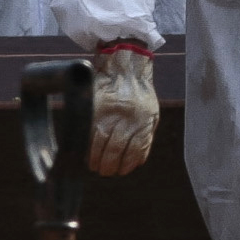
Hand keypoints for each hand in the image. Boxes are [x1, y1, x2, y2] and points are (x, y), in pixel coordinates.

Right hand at [89, 46, 159, 176]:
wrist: (126, 68)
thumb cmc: (141, 94)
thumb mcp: (152, 114)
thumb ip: (145, 137)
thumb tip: (137, 161)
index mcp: (142, 120)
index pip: (134, 150)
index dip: (126, 164)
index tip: (121, 171)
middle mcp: (126, 117)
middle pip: (114, 150)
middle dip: (108, 165)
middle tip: (105, 171)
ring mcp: (108, 112)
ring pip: (99, 143)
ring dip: (95, 159)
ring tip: (94, 166)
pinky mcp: (94, 108)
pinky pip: (89, 132)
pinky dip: (87, 146)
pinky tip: (87, 153)